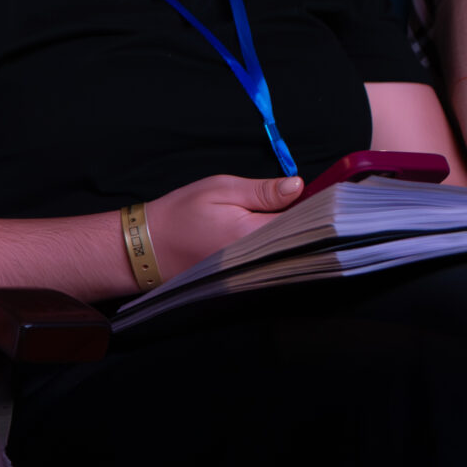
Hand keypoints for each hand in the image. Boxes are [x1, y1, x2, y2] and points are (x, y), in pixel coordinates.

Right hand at [142, 173, 303, 281]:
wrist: (150, 248)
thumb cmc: (181, 215)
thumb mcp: (219, 189)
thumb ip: (262, 190)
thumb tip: (298, 186)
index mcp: (252, 233)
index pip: (304, 220)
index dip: (313, 204)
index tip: (316, 191)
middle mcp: (257, 259)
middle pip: (301, 240)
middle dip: (305, 220)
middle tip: (297, 201)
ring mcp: (253, 273)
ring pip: (290, 253)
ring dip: (293, 236)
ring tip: (281, 218)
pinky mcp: (248, 280)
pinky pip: (275, 263)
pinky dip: (279, 249)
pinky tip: (271, 237)